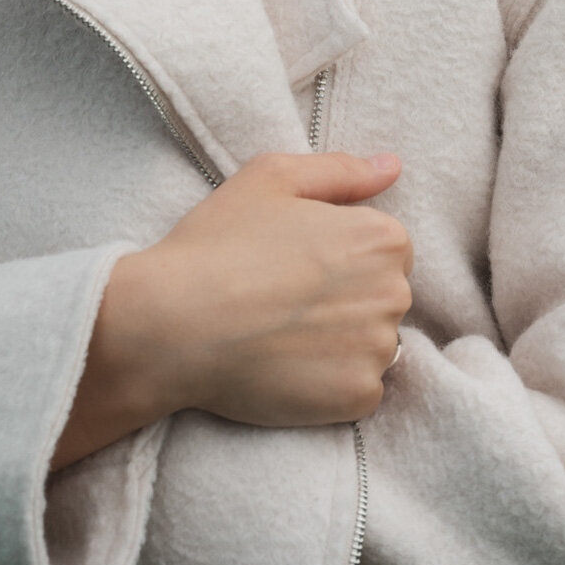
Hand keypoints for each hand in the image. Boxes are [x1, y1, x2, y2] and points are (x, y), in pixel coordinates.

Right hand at [51, 151, 412, 471]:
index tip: (298, 263)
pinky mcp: (356, 397)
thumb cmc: (219, 244)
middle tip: (284, 298)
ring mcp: (377, 350)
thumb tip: (391, 166)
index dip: (341, 254)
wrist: (172, 324)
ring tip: (282, 333)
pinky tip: (286, 366)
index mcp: (382, 238)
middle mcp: (393, 293)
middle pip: (383, 297)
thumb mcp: (273, 178)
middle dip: (346, 297)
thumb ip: (342, 170)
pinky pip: (358, 389)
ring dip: (339, 342)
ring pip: (371, 344)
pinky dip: (328, 383)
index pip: (386, 249)